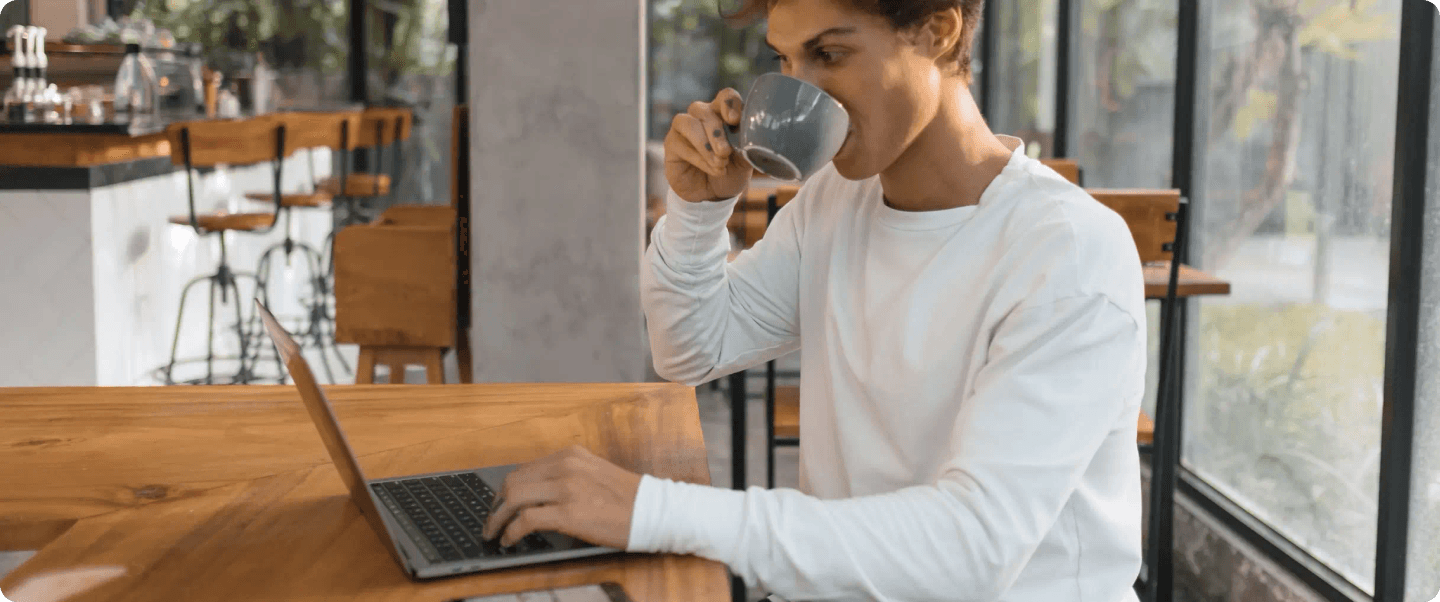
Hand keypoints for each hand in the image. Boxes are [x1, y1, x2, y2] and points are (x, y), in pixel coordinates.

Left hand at [480, 445, 643, 548]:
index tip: (499, 504)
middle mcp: (565, 466)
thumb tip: (537, 494)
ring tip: (495, 533)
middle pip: (513, 482)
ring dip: (497, 519)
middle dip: (496, 504)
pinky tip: (510, 540)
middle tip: (492, 521)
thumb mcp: (593, 473)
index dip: (506, 490)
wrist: (653, 511)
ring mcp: (566, 489)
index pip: (524, 469)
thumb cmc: (627, 498)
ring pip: (514, 499)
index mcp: (570, 455)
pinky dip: (511, 532)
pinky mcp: (569, 514)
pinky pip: (526, 521)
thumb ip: (566, 476)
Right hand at [664, 88, 751, 201]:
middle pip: (705, 110)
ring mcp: (684, 128)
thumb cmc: (732, 171)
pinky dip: (699, 159)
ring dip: (706, 145)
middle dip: (717, 133)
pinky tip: (712, 169)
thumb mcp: (746, 159)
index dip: (729, 104)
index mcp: (724, 113)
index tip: (734, 120)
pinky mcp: (672, 143)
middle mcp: (702, 115)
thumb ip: (747, 144)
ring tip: (720, 164)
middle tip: (725, 153)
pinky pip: (681, 144)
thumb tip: (749, 136)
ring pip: (689, 124)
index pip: (725, 97)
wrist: (715, 195)